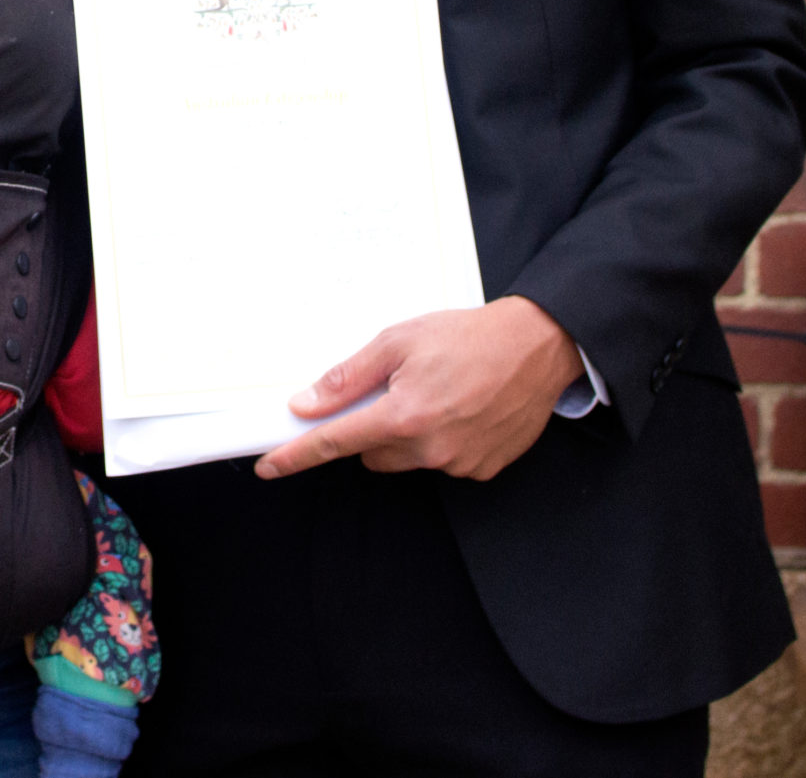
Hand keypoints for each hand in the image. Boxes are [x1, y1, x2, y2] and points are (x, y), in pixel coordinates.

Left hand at [254, 296, 582, 482]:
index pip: (336, 442)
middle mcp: (431, 447)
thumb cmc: (468, 336)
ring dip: (408, 435)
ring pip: (407, 459)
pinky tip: (462, 409)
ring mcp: (459, 463)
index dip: (297, 456)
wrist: (537, 345)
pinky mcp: (483, 469)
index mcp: (405, 414)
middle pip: (372, 454)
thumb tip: (307, 403)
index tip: (269, 467)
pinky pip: (443, 462)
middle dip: (372, 427)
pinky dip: (442, 441)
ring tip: (438, 394)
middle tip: (395, 390)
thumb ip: (350, 377)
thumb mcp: (400, 341)